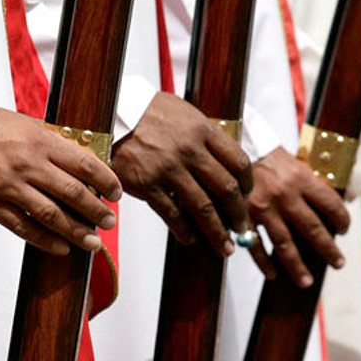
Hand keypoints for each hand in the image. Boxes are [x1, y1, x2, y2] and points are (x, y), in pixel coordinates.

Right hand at [0, 103, 120, 255]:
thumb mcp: (28, 126)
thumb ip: (54, 145)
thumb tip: (84, 166)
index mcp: (40, 142)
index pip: (85, 164)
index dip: (106, 181)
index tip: (116, 193)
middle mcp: (27, 164)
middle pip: (73, 193)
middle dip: (96, 211)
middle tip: (109, 222)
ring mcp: (8, 186)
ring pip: (51, 215)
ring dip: (76, 231)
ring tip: (91, 241)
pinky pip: (23, 227)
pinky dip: (45, 240)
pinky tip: (60, 247)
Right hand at [109, 92, 252, 256]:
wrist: (112, 114)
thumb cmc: (149, 114)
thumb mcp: (185, 114)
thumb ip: (206, 137)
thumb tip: (226, 164)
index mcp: (203, 131)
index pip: (239, 163)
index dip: (248, 185)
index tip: (247, 197)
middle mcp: (189, 150)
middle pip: (226, 189)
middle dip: (238, 215)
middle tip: (240, 229)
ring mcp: (168, 168)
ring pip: (203, 208)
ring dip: (217, 232)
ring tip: (223, 246)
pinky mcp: (147, 184)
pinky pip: (173, 215)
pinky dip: (185, 232)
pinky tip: (190, 238)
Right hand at [245, 146, 349, 285]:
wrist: (236, 147)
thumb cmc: (269, 157)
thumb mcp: (296, 164)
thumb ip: (313, 184)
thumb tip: (335, 206)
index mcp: (302, 179)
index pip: (331, 205)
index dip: (342, 220)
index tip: (344, 231)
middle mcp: (285, 195)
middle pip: (313, 230)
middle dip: (328, 250)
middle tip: (338, 263)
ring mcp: (263, 209)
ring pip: (285, 245)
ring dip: (297, 266)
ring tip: (306, 282)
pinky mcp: (243, 217)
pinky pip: (256, 246)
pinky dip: (264, 263)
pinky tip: (273, 275)